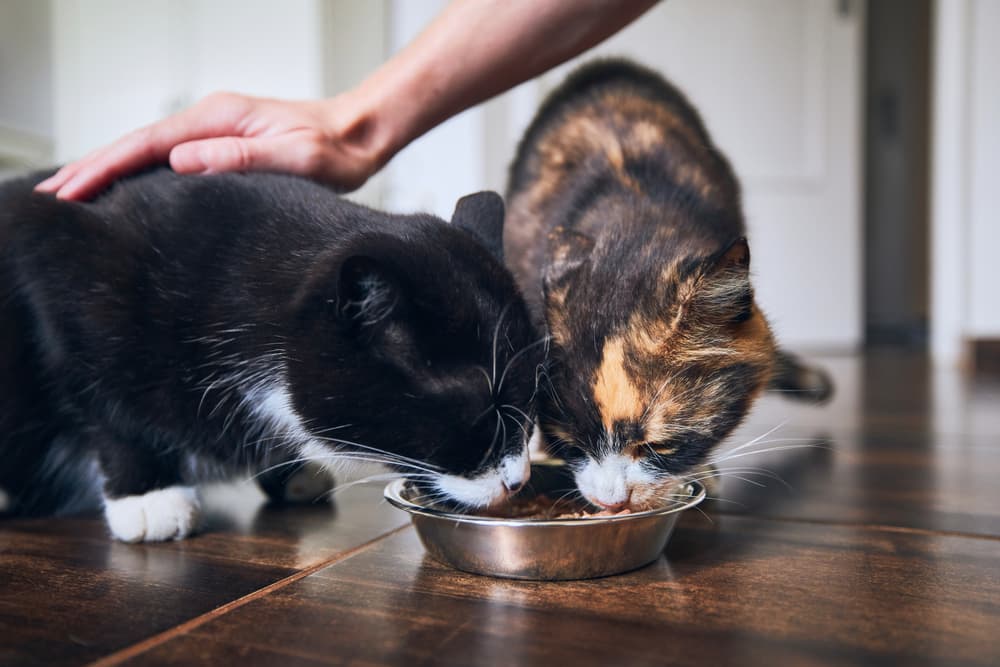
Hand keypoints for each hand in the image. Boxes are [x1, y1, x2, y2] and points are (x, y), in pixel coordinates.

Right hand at [35, 92, 385, 199]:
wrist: (359, 134)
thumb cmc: (335, 150)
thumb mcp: (294, 156)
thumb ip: (241, 157)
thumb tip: (181, 161)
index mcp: (218, 119)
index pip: (146, 144)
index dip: (103, 167)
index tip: (69, 190)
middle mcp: (210, 119)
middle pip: (136, 143)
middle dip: (90, 167)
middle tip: (49, 196)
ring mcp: (215, 130)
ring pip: (148, 149)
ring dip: (109, 169)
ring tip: (73, 192)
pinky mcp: (225, 143)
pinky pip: (168, 156)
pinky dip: (138, 170)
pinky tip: (126, 187)